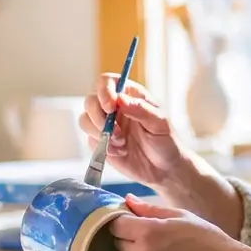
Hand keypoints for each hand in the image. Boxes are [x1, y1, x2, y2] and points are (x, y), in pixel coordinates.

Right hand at [80, 74, 184, 188]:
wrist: (164, 168)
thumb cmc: (166, 141)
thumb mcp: (160, 123)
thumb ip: (140, 109)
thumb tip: (120, 99)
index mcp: (129, 95)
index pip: (107, 82)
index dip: (103, 91)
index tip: (110, 107)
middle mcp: (114, 107)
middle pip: (91, 101)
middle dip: (99, 117)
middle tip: (117, 132)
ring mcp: (105, 125)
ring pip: (85, 120)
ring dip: (100, 133)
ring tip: (122, 143)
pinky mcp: (100, 142)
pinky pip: (90, 141)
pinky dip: (104, 147)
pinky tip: (121, 152)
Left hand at [111, 195, 241, 250]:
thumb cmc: (205, 238)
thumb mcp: (179, 215)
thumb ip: (149, 209)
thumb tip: (127, 200)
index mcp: (148, 231)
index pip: (115, 225)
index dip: (121, 221)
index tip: (130, 221)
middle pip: (118, 243)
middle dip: (128, 237)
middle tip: (147, 235)